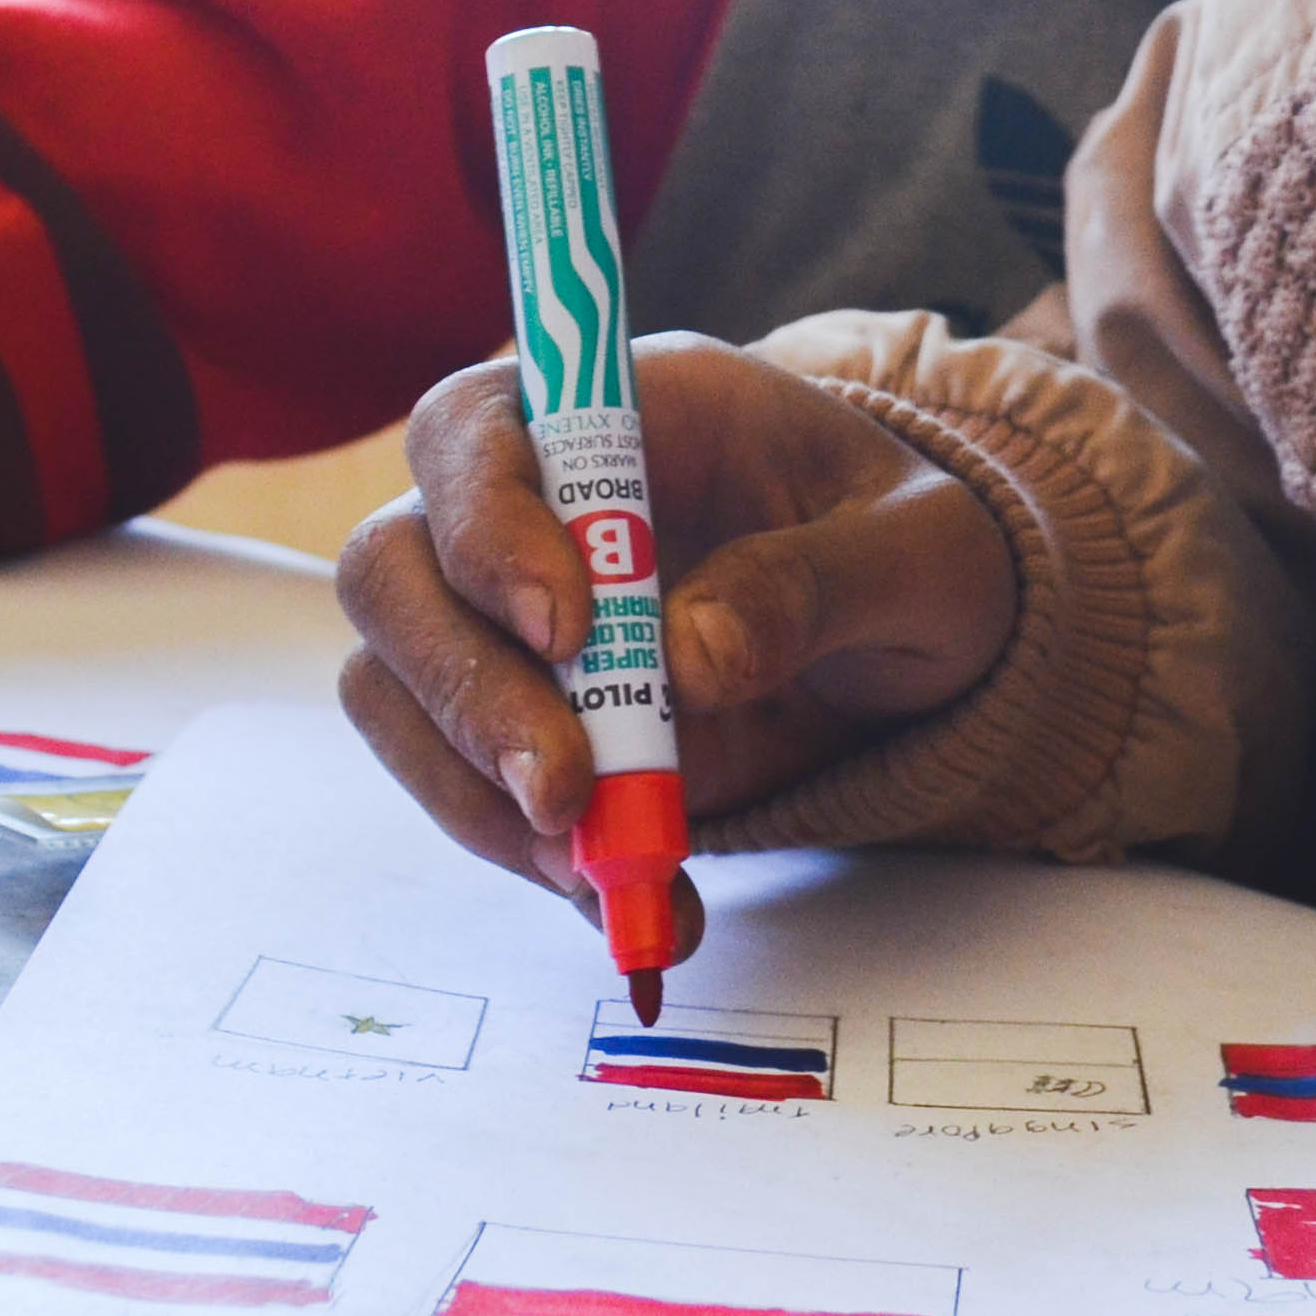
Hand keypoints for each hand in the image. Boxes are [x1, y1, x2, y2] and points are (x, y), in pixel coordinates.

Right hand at [336, 333, 1021, 951]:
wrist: (920, 634)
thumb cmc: (911, 547)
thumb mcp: (916, 552)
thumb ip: (810, 585)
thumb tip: (688, 657)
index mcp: (619, 414)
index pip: (474, 430)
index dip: (485, 525)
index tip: (566, 632)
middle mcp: (531, 507)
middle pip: (395, 570)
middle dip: (462, 690)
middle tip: (565, 793)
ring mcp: (511, 622)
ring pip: (401, 691)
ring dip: (479, 793)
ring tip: (606, 867)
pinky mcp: (529, 725)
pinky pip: (468, 789)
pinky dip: (529, 857)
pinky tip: (630, 900)